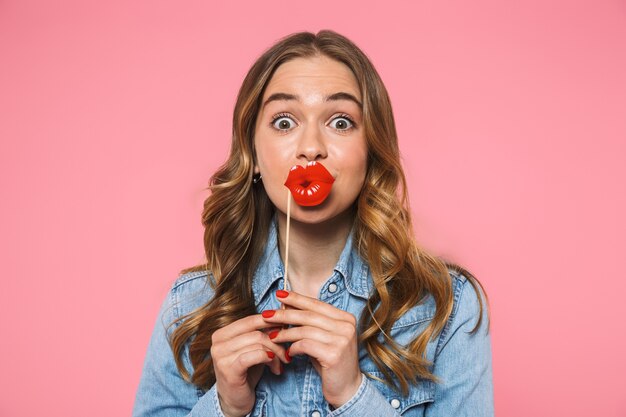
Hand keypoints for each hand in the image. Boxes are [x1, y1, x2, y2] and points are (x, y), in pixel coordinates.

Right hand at [210, 314, 288, 416]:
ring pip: (257, 343)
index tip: (286, 330)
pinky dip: (268, 358)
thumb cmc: (246, 372)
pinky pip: (253, 355)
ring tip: (281, 364)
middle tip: (287, 353)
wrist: (234, 400)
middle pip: (256, 331)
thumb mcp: (254, 348)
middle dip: (276, 341)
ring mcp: (220, 356)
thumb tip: (284, 311)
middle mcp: (218, 342)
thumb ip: (263, 332)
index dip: (271, 322)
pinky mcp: (228, 369)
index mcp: (222, 333)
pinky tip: (275, 366)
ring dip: (275, 354)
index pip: (251, 319)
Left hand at [261, 290, 362, 407]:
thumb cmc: (330, 362)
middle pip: (309, 315)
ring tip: (272, 336)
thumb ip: (310, 323)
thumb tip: (286, 305)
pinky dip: (293, 347)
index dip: (297, 298)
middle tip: (267, 314)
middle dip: (285, 314)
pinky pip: (305, 345)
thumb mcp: (322, 338)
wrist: (347, 389)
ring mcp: (342, 340)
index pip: (317, 304)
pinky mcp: (334, 354)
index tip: (279, 294)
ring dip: (285, 333)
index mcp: (346, 318)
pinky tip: (288, 352)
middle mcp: (346, 326)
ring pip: (305, 330)